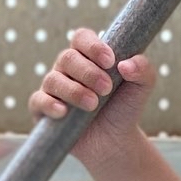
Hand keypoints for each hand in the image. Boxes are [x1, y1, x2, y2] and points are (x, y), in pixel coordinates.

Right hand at [31, 28, 156, 172]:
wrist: (114, 141)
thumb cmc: (124, 108)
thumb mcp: (142, 88)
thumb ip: (143, 70)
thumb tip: (126, 64)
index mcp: (87, 56)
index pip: (82, 38)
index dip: (93, 46)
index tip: (110, 62)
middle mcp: (67, 68)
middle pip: (67, 57)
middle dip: (88, 73)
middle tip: (106, 89)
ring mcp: (53, 88)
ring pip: (53, 79)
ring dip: (74, 91)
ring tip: (93, 105)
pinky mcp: (42, 109)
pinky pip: (38, 101)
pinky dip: (49, 104)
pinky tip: (64, 112)